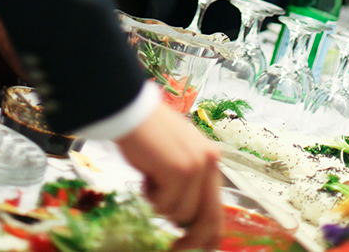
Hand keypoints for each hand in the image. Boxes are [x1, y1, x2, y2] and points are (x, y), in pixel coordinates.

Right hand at [116, 102, 221, 250]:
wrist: (131, 111)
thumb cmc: (148, 135)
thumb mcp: (176, 157)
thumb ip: (188, 183)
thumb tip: (188, 223)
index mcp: (211, 159)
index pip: (218, 208)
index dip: (210, 235)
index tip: (198, 249)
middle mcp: (209, 162)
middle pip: (208, 219)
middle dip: (191, 240)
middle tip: (175, 249)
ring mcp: (196, 166)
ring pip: (181, 214)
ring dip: (161, 205)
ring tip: (151, 179)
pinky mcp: (179, 171)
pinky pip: (165, 205)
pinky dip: (151, 197)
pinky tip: (146, 174)